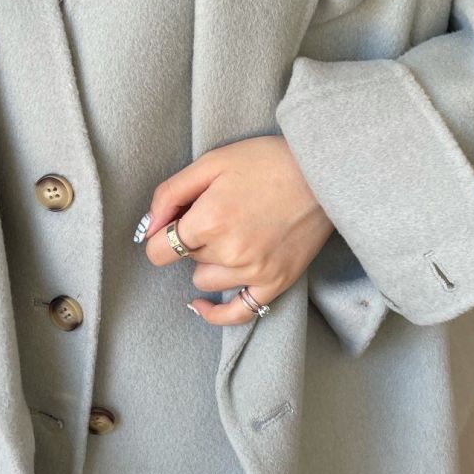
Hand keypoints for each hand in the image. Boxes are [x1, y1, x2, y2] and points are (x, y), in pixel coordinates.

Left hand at [137, 136, 334, 324]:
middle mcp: (228, 252)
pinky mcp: (276, 282)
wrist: (323, 172)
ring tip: (231, 234)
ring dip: (209, 262)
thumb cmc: (268, 161)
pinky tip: (202, 305)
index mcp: (209, 221)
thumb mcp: (212, 162)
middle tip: (216, 212)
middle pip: (185, 259)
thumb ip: (171, 193)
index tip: (174, 221)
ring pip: (205, 280)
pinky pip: (238, 312)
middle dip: (192, 238)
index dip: (161, 234)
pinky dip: (216, 312)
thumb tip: (150, 224)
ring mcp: (254, 272)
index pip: (159, 249)